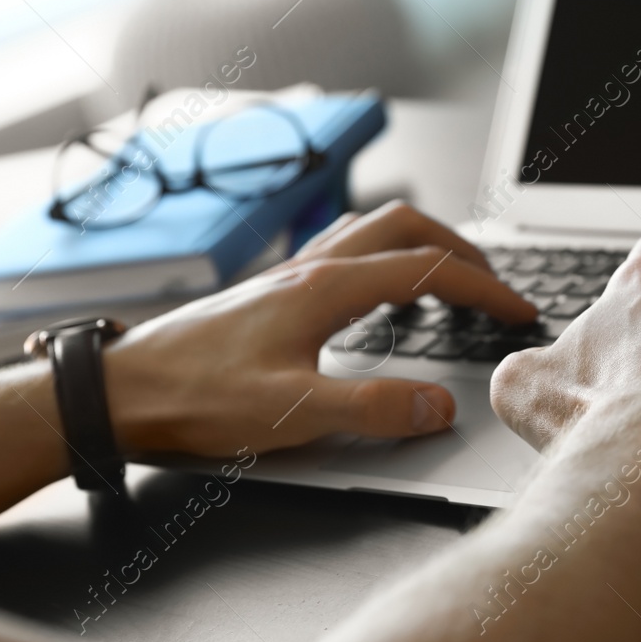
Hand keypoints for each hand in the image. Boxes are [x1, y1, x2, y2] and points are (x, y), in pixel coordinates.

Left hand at [102, 202, 536, 456]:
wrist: (122, 391)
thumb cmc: (194, 398)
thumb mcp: (293, 414)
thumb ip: (373, 409)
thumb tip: (442, 406)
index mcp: (325, 287)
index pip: (429, 269)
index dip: (485, 288)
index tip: (518, 311)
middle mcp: (311, 267)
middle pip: (406, 227)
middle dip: (462, 249)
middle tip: (494, 286)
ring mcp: (290, 273)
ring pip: (373, 231)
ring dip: (422, 245)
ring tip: (450, 282)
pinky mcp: (273, 290)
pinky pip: (345, 252)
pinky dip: (383, 260)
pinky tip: (379, 299)